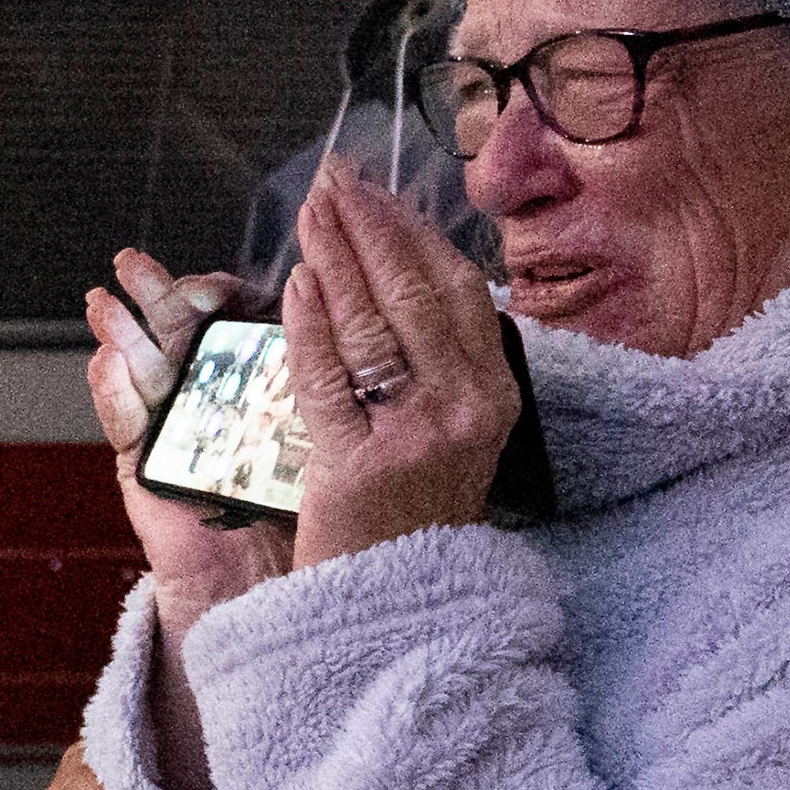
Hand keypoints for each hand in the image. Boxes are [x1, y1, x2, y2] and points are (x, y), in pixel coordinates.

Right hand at [84, 248, 291, 630]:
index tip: (219, 282)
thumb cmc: (314, 513)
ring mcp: (175, 425)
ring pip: (144, 365)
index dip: (220, 292)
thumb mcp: (328, 433)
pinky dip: (113, 392)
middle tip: (137, 267)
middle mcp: (216, 393)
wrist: (278, 587)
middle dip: (158, 294)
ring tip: (104, 303)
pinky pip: (126, 423)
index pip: (236, 316)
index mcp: (262, 376)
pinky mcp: (145, 465)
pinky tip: (107, 363)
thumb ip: (323, 378)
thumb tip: (334, 316)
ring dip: (120, 330)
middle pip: (181, 330)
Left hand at [283, 167, 516, 570]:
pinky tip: (295, 285)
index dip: (414, 233)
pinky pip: (328, 380)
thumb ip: (437, 364)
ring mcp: (415, 437)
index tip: (377, 193)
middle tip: (333, 182)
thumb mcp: (452, 432)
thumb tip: (397, 276)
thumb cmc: (417, 514)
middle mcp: (466, 408)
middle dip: (370, 228)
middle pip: (414, 294)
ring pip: (372, 325)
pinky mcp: (359, 466)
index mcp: (494, 393)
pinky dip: (310, 327)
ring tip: (309, 213)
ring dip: (335, 258)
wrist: (403, 607)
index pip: (456, 290)